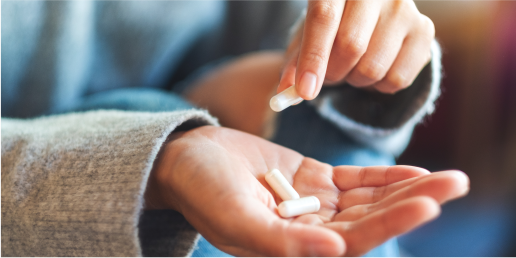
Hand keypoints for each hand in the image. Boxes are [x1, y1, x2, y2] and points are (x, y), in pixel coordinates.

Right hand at [146, 126, 467, 256]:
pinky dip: (383, 177)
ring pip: (368, 200)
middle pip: (370, 221)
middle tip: (455, 184)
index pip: (352, 242)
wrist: (189, 159)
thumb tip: (335, 251)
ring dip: (406, 189)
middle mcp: (309, 231)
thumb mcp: (237, 218)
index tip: (426, 204)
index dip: (389, 224)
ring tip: (448, 178)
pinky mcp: (312, 179)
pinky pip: (354, 181)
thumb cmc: (203, 191)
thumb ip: (282, 241)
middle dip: (412, 204)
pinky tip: (413, 173)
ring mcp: (313, 204)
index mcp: (293, 248)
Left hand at [279, 0, 434, 98]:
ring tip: (350, 67)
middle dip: (332, 73)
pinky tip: (373, 68)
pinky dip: (378, 87)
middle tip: (326, 75)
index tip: (305, 90)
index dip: (313, 57)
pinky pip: (397, 79)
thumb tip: (286, 92)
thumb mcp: (305, 37)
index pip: (324, 17)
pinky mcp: (424, 30)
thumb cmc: (330, 25)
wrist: (368, 13)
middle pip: (351, 46)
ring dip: (354, 81)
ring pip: (374, 67)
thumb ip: (294, 63)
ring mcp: (404, 8)